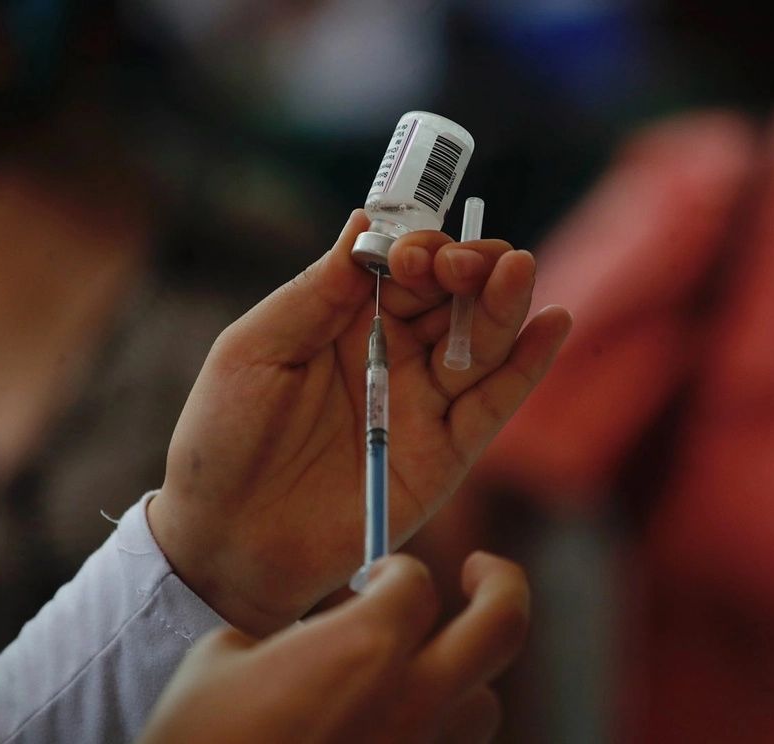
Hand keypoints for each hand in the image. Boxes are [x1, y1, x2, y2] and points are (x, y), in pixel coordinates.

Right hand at [138, 552, 528, 743]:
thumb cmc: (198, 738)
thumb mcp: (220, 659)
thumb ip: (283, 634)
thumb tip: (307, 638)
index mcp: (362, 649)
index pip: (415, 583)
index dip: (394, 569)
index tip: (376, 577)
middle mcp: (409, 703)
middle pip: (501, 627)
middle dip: (503, 584)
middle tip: (484, 569)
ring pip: (484, 704)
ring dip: (465, 675)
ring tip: (428, 667)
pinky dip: (433, 733)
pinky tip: (389, 728)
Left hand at [149, 210, 570, 634]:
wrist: (223, 541)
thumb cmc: (222, 438)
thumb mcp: (254, 350)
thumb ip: (316, 290)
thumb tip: (365, 220)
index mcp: (344, 320)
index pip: (404, 268)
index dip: (419, 249)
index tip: (414, 252)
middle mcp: (393, 355)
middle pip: (453, 297)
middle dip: (467, 269)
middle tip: (463, 264)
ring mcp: (423, 404)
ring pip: (482, 343)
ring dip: (503, 304)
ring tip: (516, 271)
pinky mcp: (445, 455)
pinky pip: (493, 405)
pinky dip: (527, 367)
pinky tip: (551, 324)